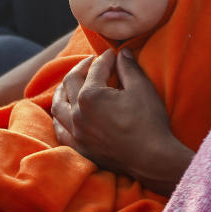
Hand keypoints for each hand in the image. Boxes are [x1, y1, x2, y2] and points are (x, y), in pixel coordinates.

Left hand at [51, 49, 193, 194]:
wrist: (152, 159)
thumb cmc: (148, 122)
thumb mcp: (142, 88)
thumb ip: (129, 67)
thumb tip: (123, 52)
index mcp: (90, 96)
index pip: (95, 70)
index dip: (105, 58)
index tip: (113, 54)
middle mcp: (77, 113)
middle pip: (71, 83)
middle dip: (81, 69)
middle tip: (91, 63)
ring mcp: (76, 132)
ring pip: (58, 107)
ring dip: (62, 91)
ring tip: (68, 84)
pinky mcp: (79, 148)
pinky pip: (60, 130)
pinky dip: (59, 119)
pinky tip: (63, 114)